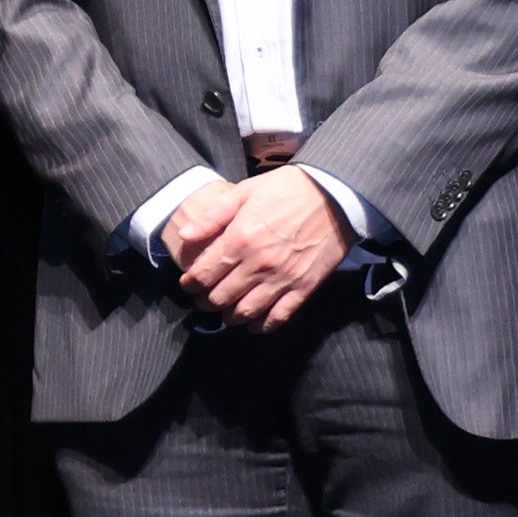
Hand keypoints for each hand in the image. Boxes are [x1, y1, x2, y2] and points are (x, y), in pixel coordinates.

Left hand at [169, 167, 348, 330]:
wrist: (333, 195)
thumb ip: (212, 217)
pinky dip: (264, 326)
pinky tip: (253, 326)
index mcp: (240, 239)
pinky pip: (281, 315)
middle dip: (206, 302)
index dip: (190, 284)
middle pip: (222, 297)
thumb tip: (184, 235)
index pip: (204, 274)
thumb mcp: (243, 193)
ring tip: (224, 313)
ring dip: (231, 317)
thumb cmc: (285, 190)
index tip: (186, 285)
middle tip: (202, 300)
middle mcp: (259, 264)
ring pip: (247, 311)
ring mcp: (283, 278)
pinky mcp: (305, 287)